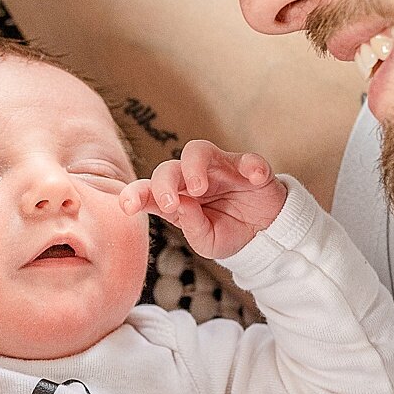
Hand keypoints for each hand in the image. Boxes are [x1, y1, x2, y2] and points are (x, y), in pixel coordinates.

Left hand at [119, 140, 285, 259]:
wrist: (265, 233)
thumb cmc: (229, 233)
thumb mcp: (209, 243)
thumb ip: (193, 228)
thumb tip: (183, 206)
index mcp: (176, 200)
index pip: (148, 191)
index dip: (135, 194)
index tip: (128, 205)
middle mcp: (192, 180)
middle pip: (168, 168)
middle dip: (163, 183)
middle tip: (170, 204)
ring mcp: (219, 169)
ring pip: (197, 150)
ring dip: (193, 167)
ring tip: (199, 189)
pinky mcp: (247, 166)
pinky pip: (247, 159)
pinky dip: (250, 166)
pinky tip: (254, 179)